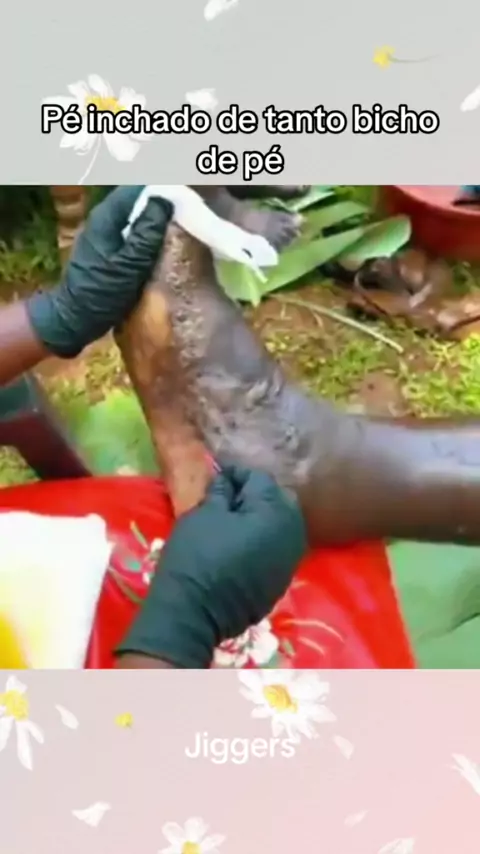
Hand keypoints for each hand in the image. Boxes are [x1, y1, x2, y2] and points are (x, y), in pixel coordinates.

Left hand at [26, 186, 171, 357]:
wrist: (75, 318)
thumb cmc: (101, 293)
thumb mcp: (129, 264)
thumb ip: (147, 233)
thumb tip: (164, 201)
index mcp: (107, 216)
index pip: (138, 188)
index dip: (163, 192)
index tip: (186, 203)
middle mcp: (104, 219)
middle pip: (138, 200)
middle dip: (162, 206)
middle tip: (189, 217)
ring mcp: (105, 234)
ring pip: (137, 217)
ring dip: (157, 222)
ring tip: (182, 230)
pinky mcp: (109, 249)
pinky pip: (133, 233)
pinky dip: (149, 236)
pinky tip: (164, 247)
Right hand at [116, 465, 307, 667]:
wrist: (193, 614)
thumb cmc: (195, 557)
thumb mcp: (203, 514)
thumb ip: (221, 491)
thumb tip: (227, 479)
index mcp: (275, 512)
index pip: (259, 479)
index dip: (236, 474)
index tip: (217, 477)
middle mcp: (293, 534)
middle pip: (279, 500)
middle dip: (256, 494)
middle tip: (228, 499)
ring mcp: (291, 561)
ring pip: (282, 526)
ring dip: (263, 518)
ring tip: (236, 522)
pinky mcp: (283, 582)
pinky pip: (278, 550)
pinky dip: (264, 542)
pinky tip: (242, 547)